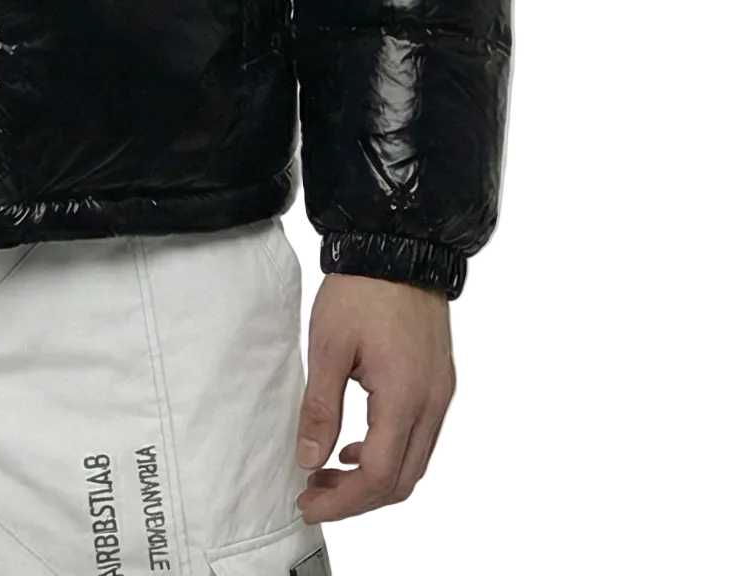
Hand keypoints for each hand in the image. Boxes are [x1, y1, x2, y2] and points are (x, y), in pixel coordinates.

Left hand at [294, 270, 457, 526]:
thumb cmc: (360, 290)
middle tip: (315, 495)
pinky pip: (420, 438)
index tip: (309, 504)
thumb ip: (319, 408)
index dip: (343, 500)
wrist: (398, 247)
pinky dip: (389, 453)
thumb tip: (309, 460)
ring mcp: (442, 394)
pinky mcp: (441, 383)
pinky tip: (356, 444)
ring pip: (415, 464)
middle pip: (403, 481)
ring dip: (373, 479)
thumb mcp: (326, 345)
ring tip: (328, 471)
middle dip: (357, 499)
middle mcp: (433, 404)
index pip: (379, 476)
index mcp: (405, 397)